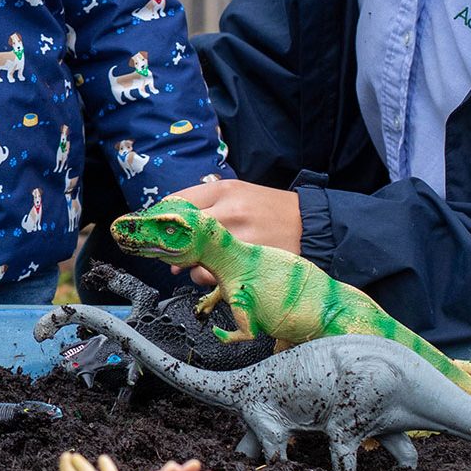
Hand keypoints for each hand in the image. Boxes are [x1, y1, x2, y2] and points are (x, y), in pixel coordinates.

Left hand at [166, 178, 302, 285]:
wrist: (313, 224)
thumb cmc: (270, 209)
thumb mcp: (238, 193)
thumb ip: (204, 206)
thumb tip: (171, 231)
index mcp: (224, 190)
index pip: (175, 203)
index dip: (160, 220)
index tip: (156, 232)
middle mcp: (231, 211)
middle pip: (181, 232)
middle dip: (171, 247)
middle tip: (172, 253)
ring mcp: (243, 238)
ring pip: (195, 260)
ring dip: (190, 267)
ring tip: (202, 264)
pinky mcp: (253, 262)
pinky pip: (217, 277)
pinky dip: (209, 280)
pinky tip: (218, 274)